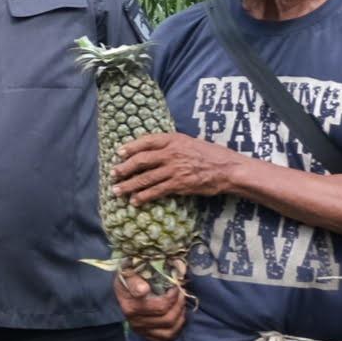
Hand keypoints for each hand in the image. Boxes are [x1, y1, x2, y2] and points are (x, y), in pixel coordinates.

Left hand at [111, 132, 234, 203]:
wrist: (228, 169)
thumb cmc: (210, 155)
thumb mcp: (190, 142)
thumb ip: (172, 145)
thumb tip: (152, 151)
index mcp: (174, 139)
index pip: (146, 141)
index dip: (130, 147)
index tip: (118, 153)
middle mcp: (171, 153)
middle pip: (141, 160)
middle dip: (124, 168)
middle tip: (113, 174)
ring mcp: (174, 169)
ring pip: (145, 178)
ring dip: (129, 185)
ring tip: (117, 191)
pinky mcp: (179, 184)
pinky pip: (157, 191)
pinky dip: (144, 196)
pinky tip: (135, 201)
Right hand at [116, 270, 187, 340]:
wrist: (123, 288)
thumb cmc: (130, 279)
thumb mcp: (128, 273)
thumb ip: (135, 280)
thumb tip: (143, 290)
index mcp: (131, 306)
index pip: (161, 307)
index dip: (173, 296)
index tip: (174, 285)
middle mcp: (135, 321)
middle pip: (168, 319)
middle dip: (179, 304)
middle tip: (180, 292)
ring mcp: (141, 330)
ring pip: (170, 330)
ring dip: (180, 316)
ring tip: (180, 303)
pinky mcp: (146, 335)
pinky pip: (167, 338)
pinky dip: (176, 328)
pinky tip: (177, 317)